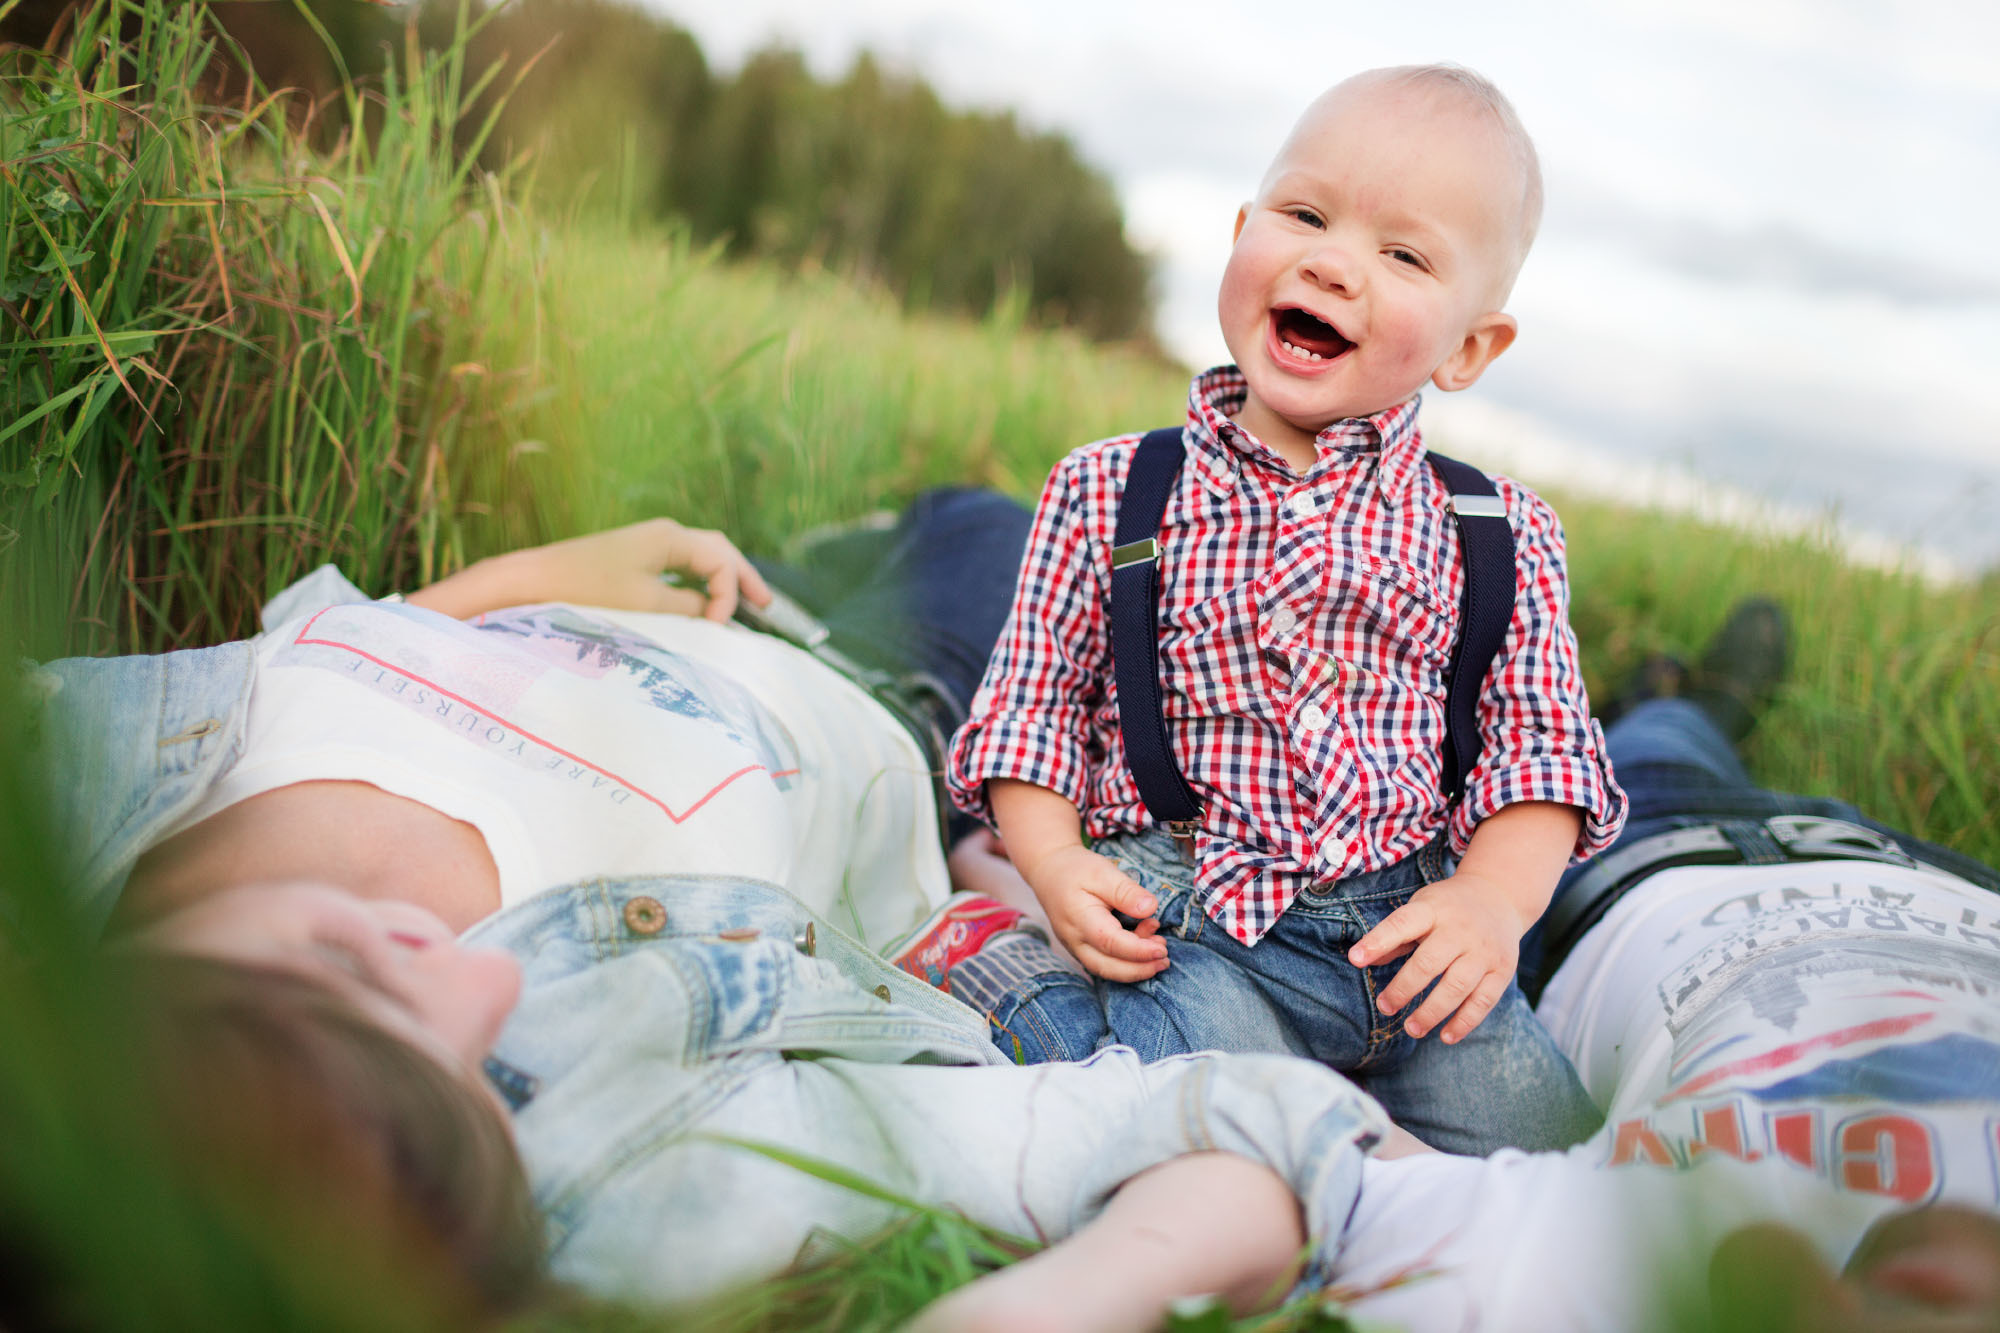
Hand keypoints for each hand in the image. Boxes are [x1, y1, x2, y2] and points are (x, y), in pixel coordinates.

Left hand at [512, 518, 770, 620]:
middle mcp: (664, 534)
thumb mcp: (646, 604)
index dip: (730, 594)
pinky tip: (704, 600)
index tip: (719, 628)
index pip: (721, 561)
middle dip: (743, 577)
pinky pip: (682, 566)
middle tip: (766, 605)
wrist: (534, 581)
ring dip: (724, 580)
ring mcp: (648, 544)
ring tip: (745, 602)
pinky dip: (701, 582)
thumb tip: (710, 611)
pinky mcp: (634, 558)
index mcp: (670, 537)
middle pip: (718, 551)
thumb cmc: (589, 591)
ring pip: (701, 557)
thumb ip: (687, 607)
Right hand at [1017, 844, 1166, 982]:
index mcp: (1079, 919)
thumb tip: (1150, 908)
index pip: (1111, 943)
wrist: (1049, 871)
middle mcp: (1074, 939)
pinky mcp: (1080, 948)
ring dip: (1134, 968)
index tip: (1162, 949)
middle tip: (1165, 959)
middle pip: (1107, 967)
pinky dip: (1124, 962)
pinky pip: (1103, 963)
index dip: (1139, 951)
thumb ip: (1126, 891)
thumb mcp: (1102, 871)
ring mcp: (1075, 947)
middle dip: (1139, 970)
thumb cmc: (1075, 869)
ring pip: (1105, 970)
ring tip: (1159, 950)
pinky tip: (1143, 945)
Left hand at [1346, 871, 1525, 1043]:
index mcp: (1433, 909)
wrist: (1498, 896)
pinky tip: (1445, 1037)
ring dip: (1432, 1013)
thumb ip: (1394, 935)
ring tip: (1411, 1029)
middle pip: (1429, 963)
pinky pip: (1483, 1002)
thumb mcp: (1420, 908)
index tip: (1355, 959)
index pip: (1402, 924)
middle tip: (1385, 1007)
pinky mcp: (1502, 971)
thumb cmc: (1448, 908)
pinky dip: (1464, 1022)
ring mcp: (1484, 951)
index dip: (1378, 942)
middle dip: (1404, 989)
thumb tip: (1361, 959)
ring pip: (1457, 987)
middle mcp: (1461, 930)